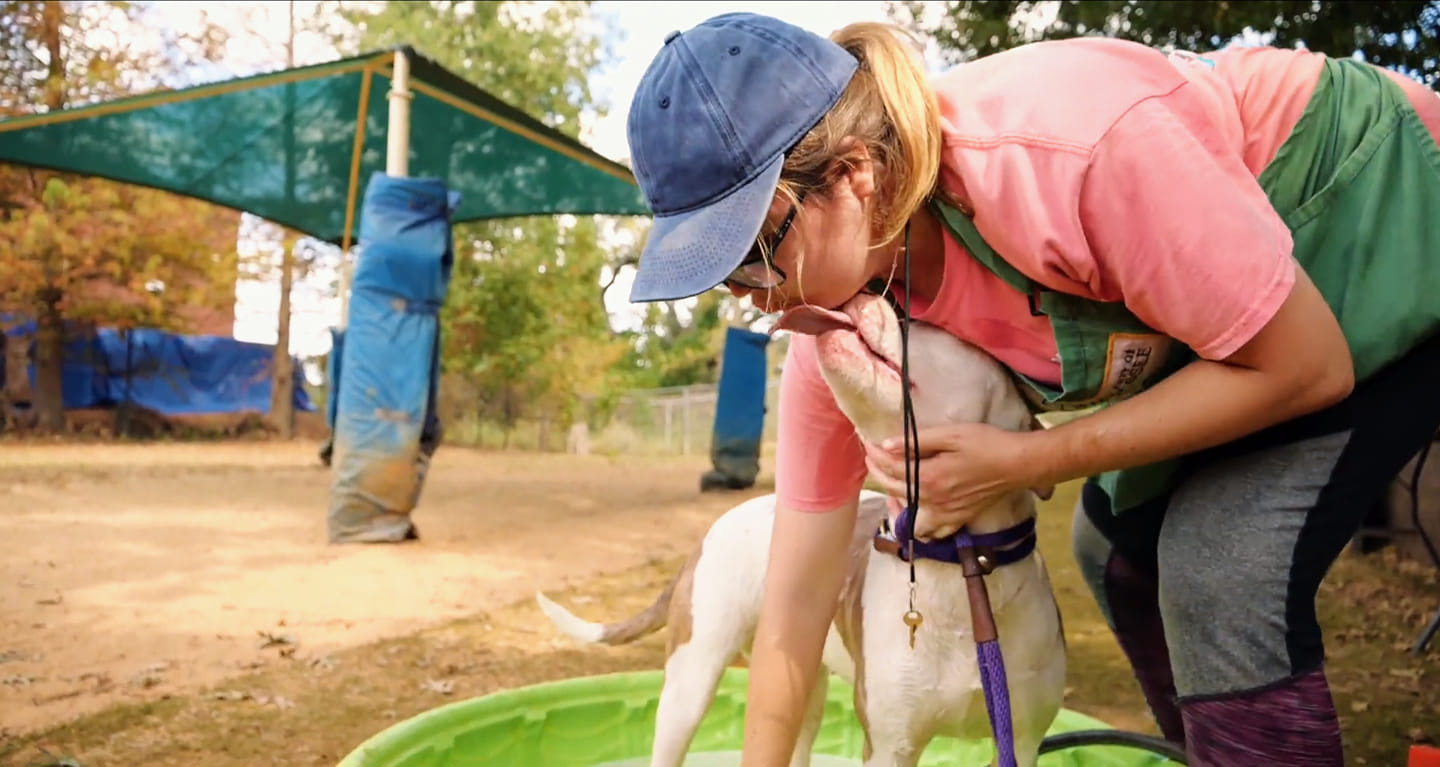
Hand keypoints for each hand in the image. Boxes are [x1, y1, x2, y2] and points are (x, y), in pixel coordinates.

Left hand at [862, 422, 1038, 538]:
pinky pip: (933, 532)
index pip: (891, 467)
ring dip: (896, 504)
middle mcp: (933, 501)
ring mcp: (946, 514)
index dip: (875, 453)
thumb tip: (886, 445)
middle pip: (893, 490)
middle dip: (877, 472)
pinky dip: (921, 526)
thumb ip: (916, 440)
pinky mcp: (958, 519)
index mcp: (929, 477)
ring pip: (909, 519)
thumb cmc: (986, 444)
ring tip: (892, 485)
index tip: (868, 442)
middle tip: (872, 457)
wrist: (1017, 464)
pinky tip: (918, 510)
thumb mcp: (951, 434)